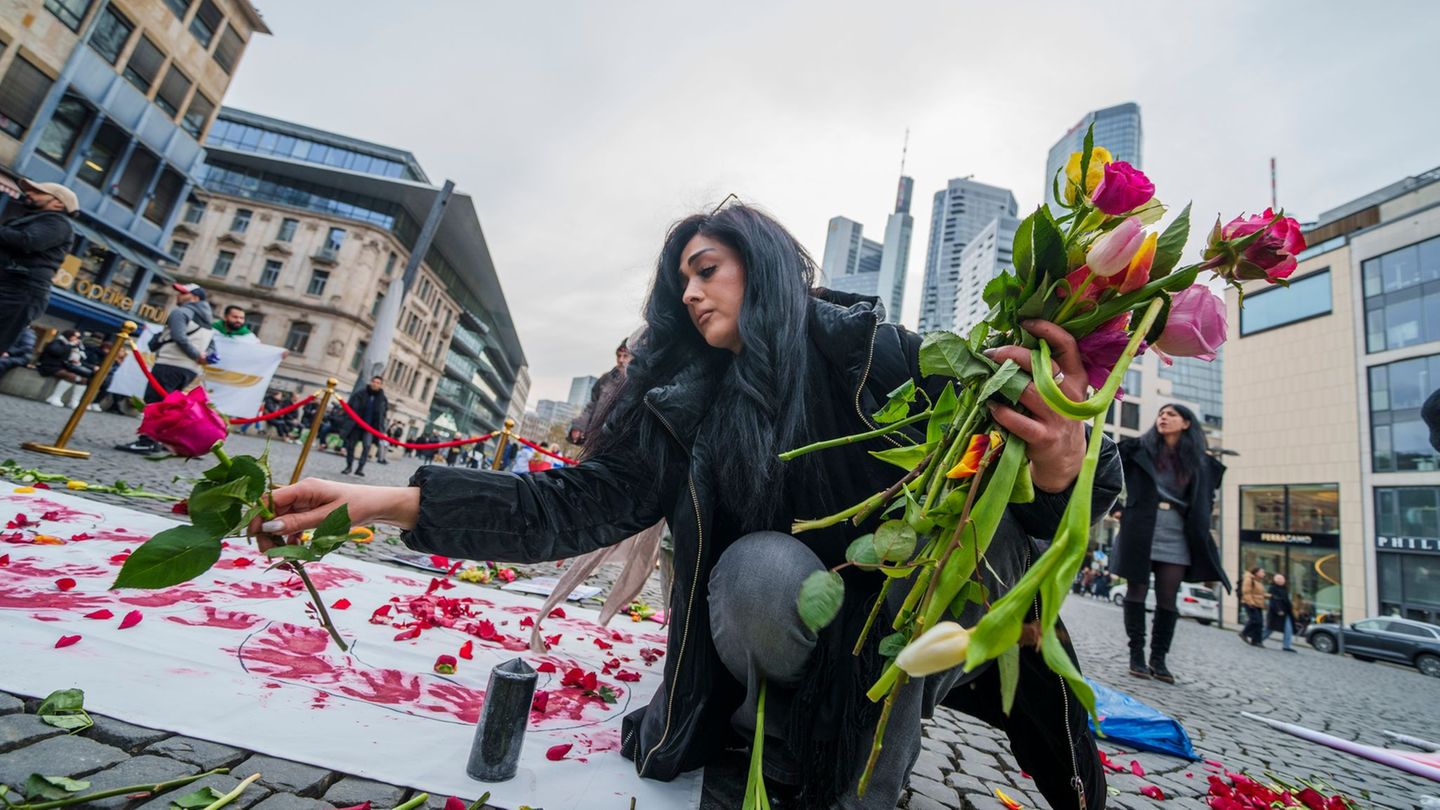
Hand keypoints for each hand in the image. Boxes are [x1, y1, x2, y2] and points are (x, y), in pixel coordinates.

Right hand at [250, 478, 419, 551]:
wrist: (378, 506)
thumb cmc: (357, 507)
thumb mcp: (327, 518)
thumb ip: (298, 523)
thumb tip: (268, 528)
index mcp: (304, 488)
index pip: (269, 499)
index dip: (257, 517)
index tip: (253, 537)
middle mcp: (301, 493)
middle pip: (273, 512)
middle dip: (267, 532)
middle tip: (268, 553)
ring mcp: (306, 503)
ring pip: (281, 521)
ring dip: (278, 538)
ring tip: (281, 556)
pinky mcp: (311, 512)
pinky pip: (293, 525)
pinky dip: (291, 538)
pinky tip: (294, 550)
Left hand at [984, 319, 1088, 493]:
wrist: (1065, 456)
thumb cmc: (1054, 414)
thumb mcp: (1060, 390)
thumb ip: (1043, 370)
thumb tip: (1008, 345)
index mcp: (1076, 376)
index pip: (1067, 345)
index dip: (1047, 329)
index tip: (1025, 322)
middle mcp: (1070, 394)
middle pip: (1041, 364)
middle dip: (1013, 353)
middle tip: (992, 353)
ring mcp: (1057, 416)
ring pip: (1027, 390)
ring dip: (1002, 382)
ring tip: (987, 378)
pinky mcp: (1044, 437)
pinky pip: (1018, 421)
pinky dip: (1001, 412)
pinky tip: (991, 406)